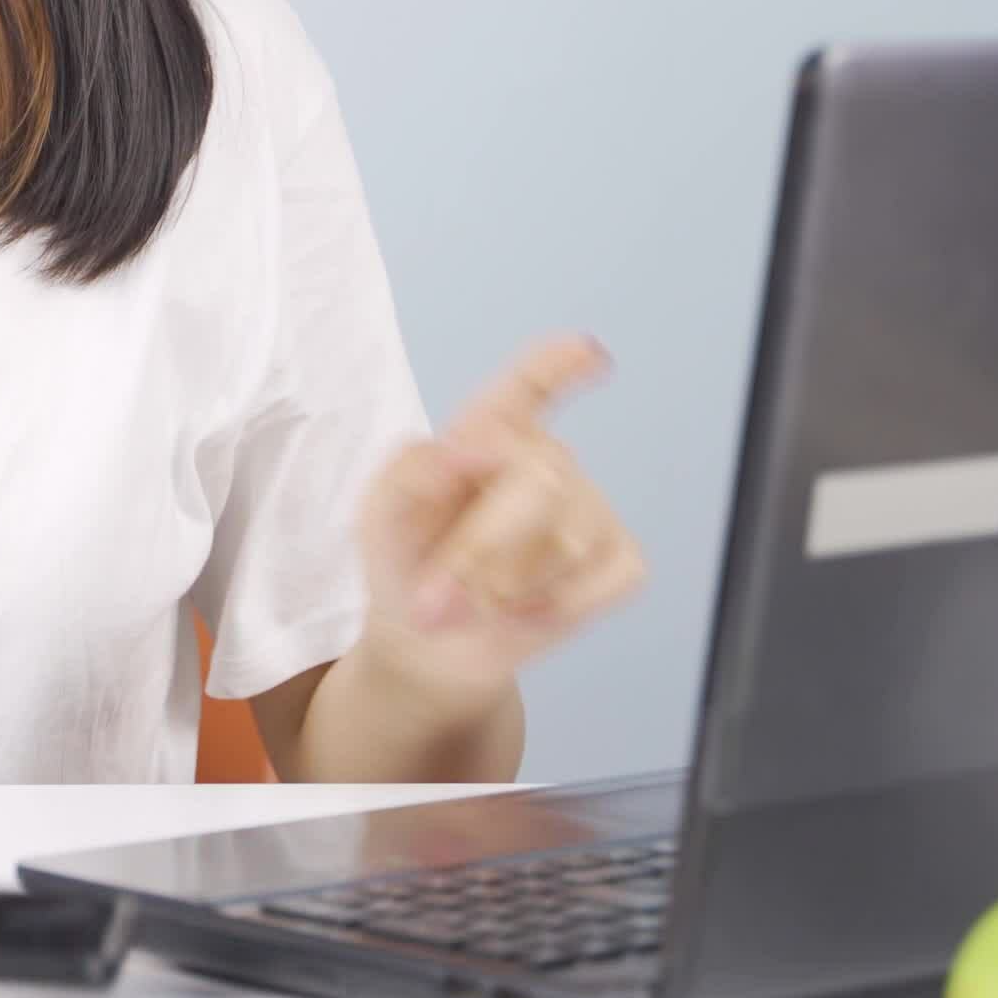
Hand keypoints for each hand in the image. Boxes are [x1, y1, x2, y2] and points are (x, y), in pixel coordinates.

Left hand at [355, 334, 644, 695]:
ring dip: (507, 589)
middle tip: (434, 603)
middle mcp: (546, 459)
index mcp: (487, 432)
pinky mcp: (618, 559)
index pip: (530, 386)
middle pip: (543, 481)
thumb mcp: (378, 516)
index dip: (560, 365)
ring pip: (571, 539)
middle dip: (482, 551)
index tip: (589, 352)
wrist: (427, 645)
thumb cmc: (405, 561)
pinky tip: (527, 611)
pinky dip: (558, 609)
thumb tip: (466, 445)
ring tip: (474, 604)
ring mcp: (590, 507)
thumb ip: (408, 472)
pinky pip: (607, 579)